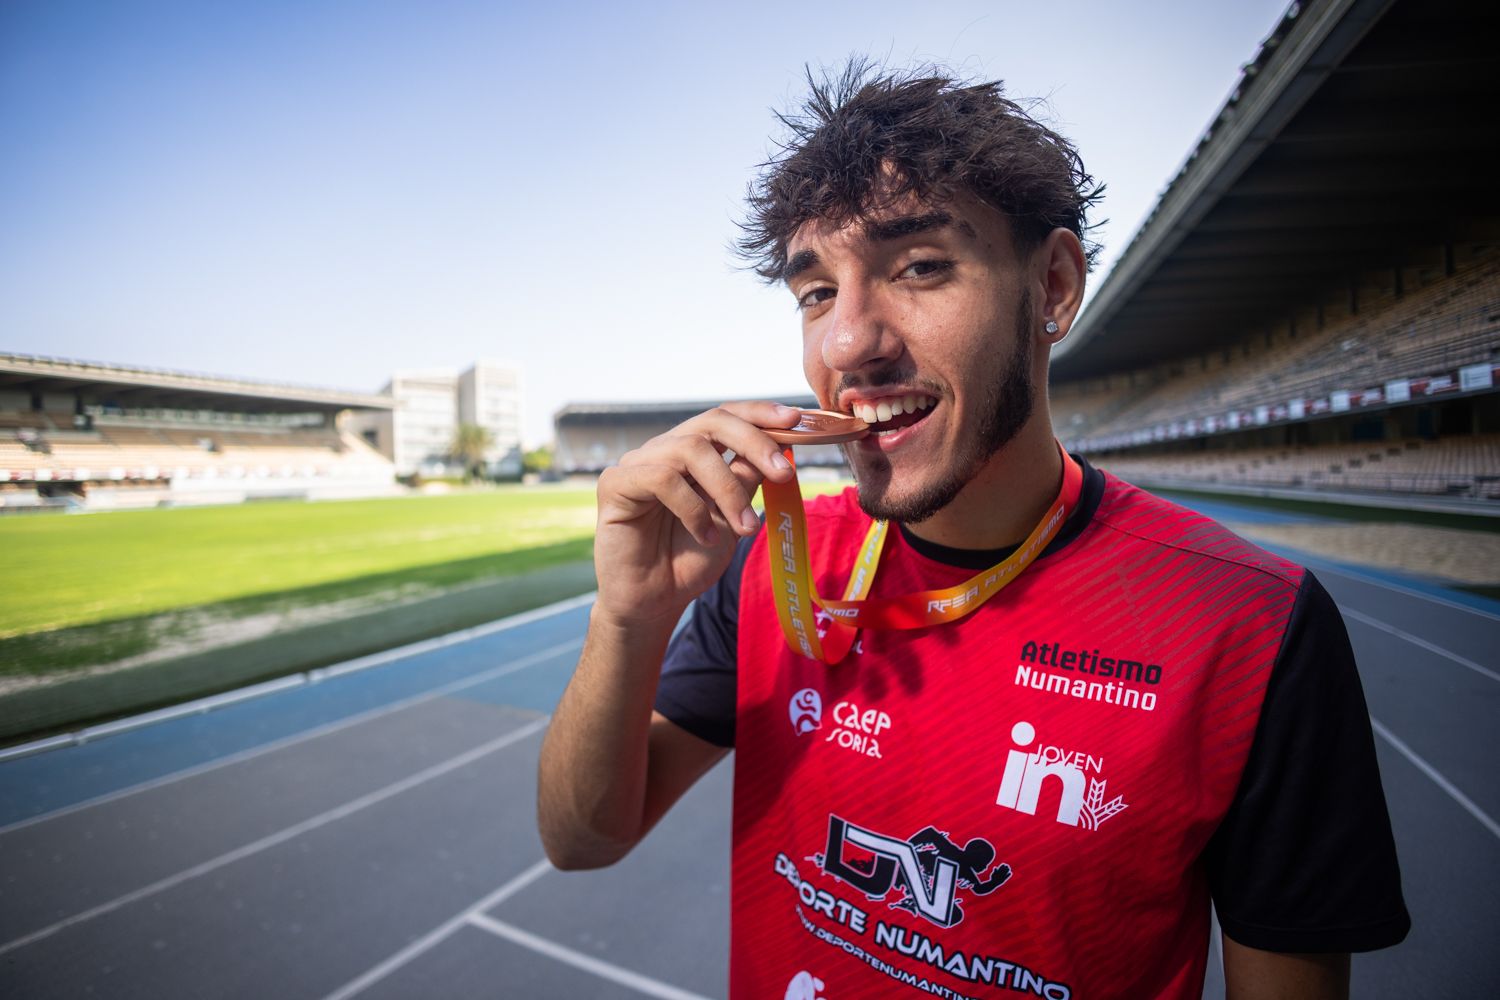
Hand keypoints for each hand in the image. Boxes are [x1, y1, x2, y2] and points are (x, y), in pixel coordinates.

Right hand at [592, 400, 800, 625]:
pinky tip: (704, 536)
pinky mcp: (615, 483)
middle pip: (711, 421)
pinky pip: (661, 478)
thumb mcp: (732, 516)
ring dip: (727, 489)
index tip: (795, 420)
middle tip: (783, 472)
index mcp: (692, 453)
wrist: (655, 602)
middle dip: (754, 442)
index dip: (759, 413)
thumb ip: (747, 480)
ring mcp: (637, 464)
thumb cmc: (691, 559)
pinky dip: (692, 508)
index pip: (725, 417)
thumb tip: (779, 446)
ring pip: (691, 450)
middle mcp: (664, 451)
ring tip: (745, 527)